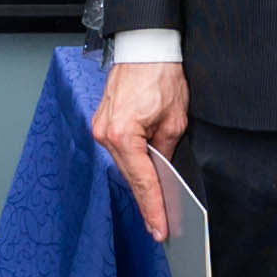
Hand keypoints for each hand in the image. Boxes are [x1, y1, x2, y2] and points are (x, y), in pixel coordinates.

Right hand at [92, 52, 189, 243]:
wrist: (146, 46)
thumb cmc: (160, 75)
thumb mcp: (174, 120)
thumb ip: (165, 151)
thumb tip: (163, 172)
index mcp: (122, 135)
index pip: (142, 181)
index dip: (153, 208)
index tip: (159, 230)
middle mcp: (105, 134)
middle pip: (130, 177)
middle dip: (147, 201)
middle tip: (160, 226)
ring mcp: (101, 128)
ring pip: (124, 165)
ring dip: (140, 182)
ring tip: (157, 206)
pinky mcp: (104, 122)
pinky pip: (120, 151)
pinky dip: (133, 164)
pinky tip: (145, 177)